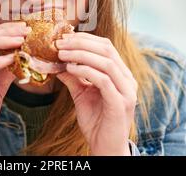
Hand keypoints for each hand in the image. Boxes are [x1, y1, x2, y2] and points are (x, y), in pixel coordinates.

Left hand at [55, 32, 137, 155]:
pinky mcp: (120, 103)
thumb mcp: (81, 94)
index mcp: (121, 74)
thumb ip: (73, 77)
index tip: (63, 37)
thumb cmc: (96, 121)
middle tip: (60, 43)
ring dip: (81, 54)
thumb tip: (57, 62)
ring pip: (106, 62)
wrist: (105, 147)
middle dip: (81, 43)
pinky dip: (86, 71)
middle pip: (106, 49)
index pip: (106, 46)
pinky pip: (104, 80)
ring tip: (61, 54)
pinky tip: (70, 69)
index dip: (84, 39)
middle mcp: (127, 79)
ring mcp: (127, 91)